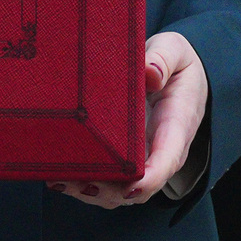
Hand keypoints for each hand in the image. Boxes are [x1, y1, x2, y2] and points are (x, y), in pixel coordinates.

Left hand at [47, 31, 207, 208]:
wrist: (181, 74)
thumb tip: (149, 74)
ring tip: (60, 180)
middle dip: (109, 190)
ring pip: (121, 189)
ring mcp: (144, 157)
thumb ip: (163, 59)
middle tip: (75, 181)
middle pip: (139, 185)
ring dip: (92, 190)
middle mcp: (162, 150)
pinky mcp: (127, 156)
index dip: (149, 179)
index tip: (128, 187)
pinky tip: (60, 176)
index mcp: (177, 124)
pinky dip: (86, 183)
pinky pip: (111, 179)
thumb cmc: (177, 64)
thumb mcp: (174, 50)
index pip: (167, 159)